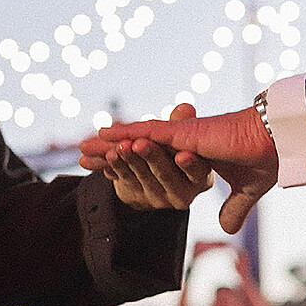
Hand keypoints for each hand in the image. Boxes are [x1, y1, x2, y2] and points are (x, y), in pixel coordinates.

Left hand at [80, 103, 275, 232]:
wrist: (276, 140)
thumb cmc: (265, 159)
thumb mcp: (244, 192)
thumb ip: (233, 209)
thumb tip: (226, 231)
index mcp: (196, 154)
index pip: (157, 158)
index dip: (134, 161)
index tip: (112, 165)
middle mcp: (184, 143)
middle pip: (138, 147)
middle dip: (109, 152)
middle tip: (81, 154)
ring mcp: (182, 137)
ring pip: (136, 139)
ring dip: (108, 144)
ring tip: (80, 147)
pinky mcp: (184, 135)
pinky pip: (148, 134)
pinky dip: (125, 133)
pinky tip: (104, 135)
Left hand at [99, 103, 215, 209]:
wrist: (157, 174)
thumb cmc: (178, 146)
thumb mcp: (183, 135)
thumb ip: (182, 123)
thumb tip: (184, 107)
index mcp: (201, 178)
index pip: (198, 172)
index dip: (191, 164)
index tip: (182, 156)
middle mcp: (182, 193)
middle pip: (166, 174)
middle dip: (151, 157)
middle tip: (139, 143)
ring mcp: (158, 199)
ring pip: (142, 177)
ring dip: (128, 160)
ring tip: (118, 146)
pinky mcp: (137, 197)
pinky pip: (124, 179)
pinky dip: (113, 166)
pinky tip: (105, 155)